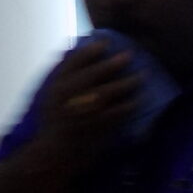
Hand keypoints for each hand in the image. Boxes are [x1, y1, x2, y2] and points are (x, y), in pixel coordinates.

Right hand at [38, 39, 140, 164]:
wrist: (57, 151)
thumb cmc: (53, 119)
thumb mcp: (50, 93)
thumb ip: (62, 72)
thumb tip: (75, 47)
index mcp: (58, 88)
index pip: (73, 63)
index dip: (90, 50)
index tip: (105, 41)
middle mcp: (72, 98)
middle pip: (94, 75)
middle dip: (113, 63)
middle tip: (129, 54)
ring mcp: (87, 113)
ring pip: (111, 92)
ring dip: (129, 82)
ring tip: (142, 75)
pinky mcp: (101, 127)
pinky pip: (120, 113)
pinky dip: (131, 104)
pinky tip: (140, 98)